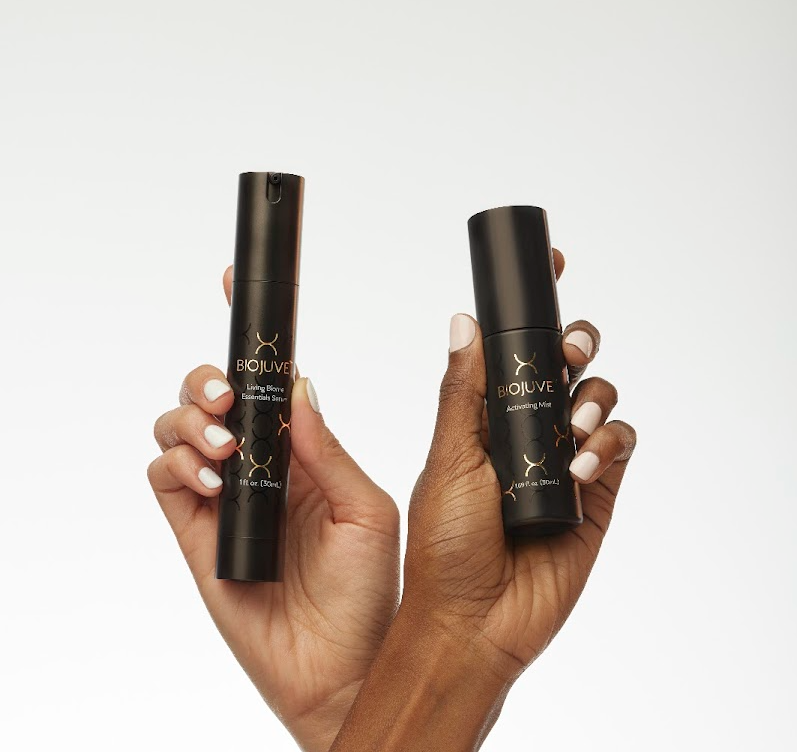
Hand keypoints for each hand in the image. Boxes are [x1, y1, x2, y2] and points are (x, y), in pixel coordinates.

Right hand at [147, 268, 399, 751]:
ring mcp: (225, 495)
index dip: (252, 336)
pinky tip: (214, 480)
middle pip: (213, 394)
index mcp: (306, 452)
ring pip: (180, 425)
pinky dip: (176, 461)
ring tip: (225, 448)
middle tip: (229, 398)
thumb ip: (328, 450)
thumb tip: (299, 390)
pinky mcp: (195, 529)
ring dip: (191, 419)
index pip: (271, 382)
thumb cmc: (369, 591)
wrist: (342, 665)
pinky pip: (164, 475)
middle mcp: (262, 465)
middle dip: (209, 379)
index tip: (238, 285)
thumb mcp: (366, 509)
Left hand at [404, 249, 635, 677]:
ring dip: (591, 397)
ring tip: (568, 430)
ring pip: (598, 395)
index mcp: (484, 414)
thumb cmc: (446, 546)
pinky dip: (609, 440)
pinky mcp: (597, 489)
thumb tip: (461, 321)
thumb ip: (463, 392)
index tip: (550, 261)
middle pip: (565, 361)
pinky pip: (620, 443)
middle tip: (568, 350)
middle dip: (574, 343)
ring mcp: (564, 457)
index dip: (533, 306)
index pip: (512, 348)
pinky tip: (583, 463)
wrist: (474, 620)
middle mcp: (526, 428)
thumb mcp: (447, 459)